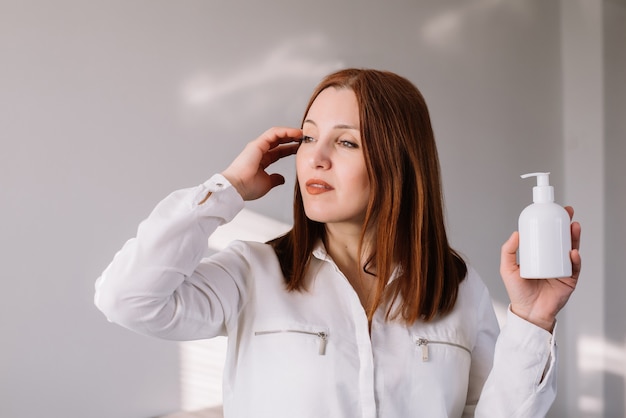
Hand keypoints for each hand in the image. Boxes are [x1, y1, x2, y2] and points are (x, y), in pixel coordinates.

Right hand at [221, 127, 301, 200]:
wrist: (237, 188)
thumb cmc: (248, 187)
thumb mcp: (267, 183)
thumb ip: (275, 179)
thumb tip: (282, 179)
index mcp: (262, 161)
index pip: (279, 151)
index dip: (291, 149)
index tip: (303, 149)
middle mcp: (259, 151)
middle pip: (279, 141)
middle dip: (292, 139)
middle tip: (305, 139)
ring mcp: (258, 146)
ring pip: (277, 134)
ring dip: (290, 133)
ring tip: (302, 134)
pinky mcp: (257, 143)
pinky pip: (273, 133)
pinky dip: (285, 131)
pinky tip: (295, 133)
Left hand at [500, 206, 581, 331]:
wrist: (528, 312)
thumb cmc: (518, 291)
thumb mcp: (507, 268)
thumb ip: (508, 251)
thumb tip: (516, 233)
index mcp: (539, 256)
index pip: (547, 236)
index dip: (550, 224)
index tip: (551, 211)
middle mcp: (552, 260)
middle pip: (562, 239)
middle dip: (566, 225)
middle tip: (567, 213)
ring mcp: (562, 269)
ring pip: (571, 250)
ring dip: (574, 237)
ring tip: (573, 227)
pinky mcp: (570, 280)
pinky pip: (575, 268)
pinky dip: (575, 259)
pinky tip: (573, 252)